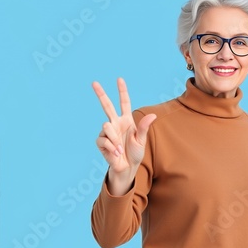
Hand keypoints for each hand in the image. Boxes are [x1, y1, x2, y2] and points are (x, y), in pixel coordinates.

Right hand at [92, 78, 155, 194]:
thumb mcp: (141, 140)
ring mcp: (107, 132)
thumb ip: (144, 127)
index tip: (119, 79)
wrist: (127, 168)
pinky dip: (111, 147)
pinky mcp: (101, 142)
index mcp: (126, 120)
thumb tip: (153, 115)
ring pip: (106, 126)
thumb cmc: (135, 153)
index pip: (124, 103)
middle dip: (101, 94)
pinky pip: (103, 140)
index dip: (122, 91)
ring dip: (114, 139)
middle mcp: (116, 123)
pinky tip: (115, 153)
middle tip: (94, 82)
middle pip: (107, 106)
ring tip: (120, 149)